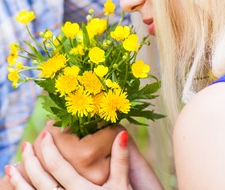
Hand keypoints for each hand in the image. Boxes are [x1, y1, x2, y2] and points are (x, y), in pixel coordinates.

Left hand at [5, 130, 162, 189]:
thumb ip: (120, 159)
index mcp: (80, 189)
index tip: (45, 133)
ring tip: (10, 166)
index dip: (49, 148)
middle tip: (26, 144)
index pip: (57, 164)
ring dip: (20, 181)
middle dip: (31, 160)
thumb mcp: (121, 183)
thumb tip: (121, 132)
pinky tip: (19, 188)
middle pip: (40, 179)